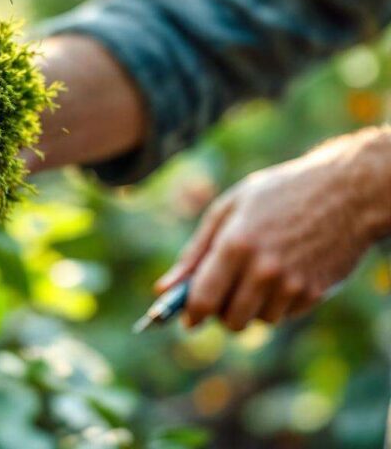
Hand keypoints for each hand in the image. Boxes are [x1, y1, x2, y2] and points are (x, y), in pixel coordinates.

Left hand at [155, 128, 390, 330]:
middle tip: (224, 294)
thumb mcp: (228, 208)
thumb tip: (165, 288)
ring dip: (252, 307)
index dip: (191, 315)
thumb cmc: (279, 193)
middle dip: (222, 313)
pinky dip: (278, 303)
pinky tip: (284, 274)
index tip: (187, 318)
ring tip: (258, 275)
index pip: (204, 300)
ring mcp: (293, 284)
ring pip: (259, 321)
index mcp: (236, 244)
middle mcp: (264, 269)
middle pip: (231, 320)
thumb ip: (195, 251)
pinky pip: (286, 315)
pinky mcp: (316, 293)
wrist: (347, 191)